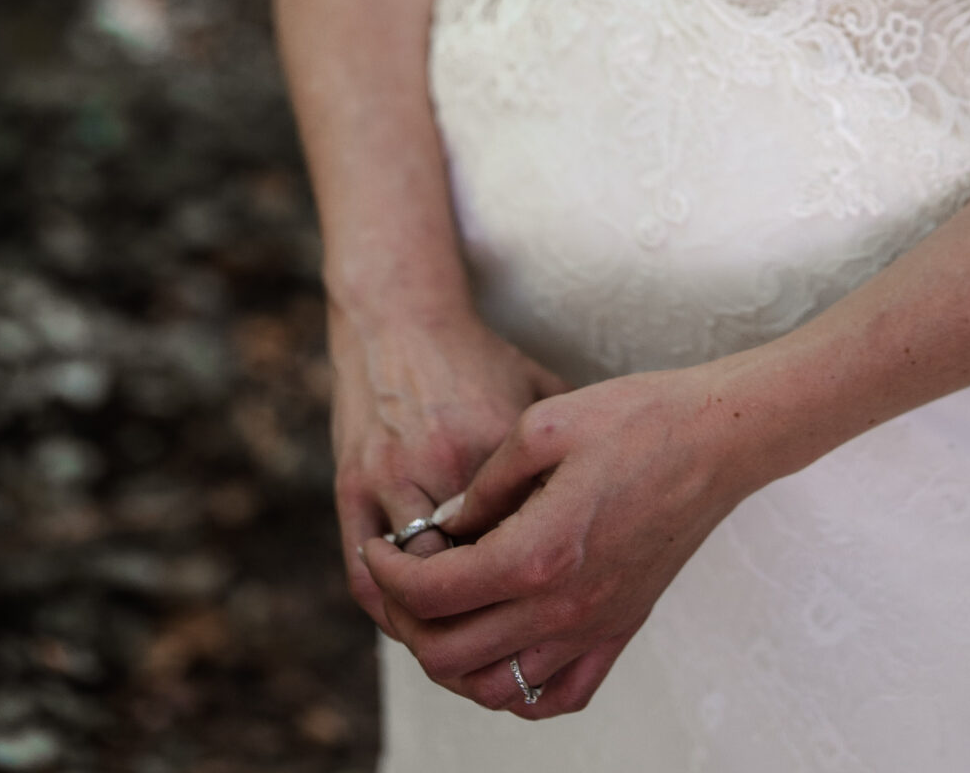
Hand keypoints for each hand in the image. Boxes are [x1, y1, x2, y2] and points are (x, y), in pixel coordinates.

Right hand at [329, 303, 564, 633]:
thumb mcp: (537, 390)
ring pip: (413, 587)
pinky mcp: (350, 487)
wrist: (400, 317)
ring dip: (436, 630)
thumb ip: (567, 445)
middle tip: (514, 647)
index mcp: (493, 440)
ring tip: (465, 653)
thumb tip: (618, 496)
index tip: (561, 608)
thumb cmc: (477, 356)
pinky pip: (364, 576)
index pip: (521, 533)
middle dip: (491, 621)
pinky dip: (391, 611)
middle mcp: (440, 463)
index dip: (541, 582)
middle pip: (466, 571)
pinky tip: (415, 625)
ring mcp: (390, 478)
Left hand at [363, 362, 756, 718]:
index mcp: (538, 551)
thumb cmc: (636, 417)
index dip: (391, 571)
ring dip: (453, 659)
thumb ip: (484, 482)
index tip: (381, 546)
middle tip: (402, 577)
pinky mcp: (621, 630)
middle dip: (409, 619)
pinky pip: (557, 696)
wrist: (719, 439)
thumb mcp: (542, 422)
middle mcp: (564, 607)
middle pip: (451, 656)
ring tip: (444, 608)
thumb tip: (445, 523)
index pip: (434, 593)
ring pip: (495, 689)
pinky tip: (504, 645)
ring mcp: (596, 627)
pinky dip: (516, 688)